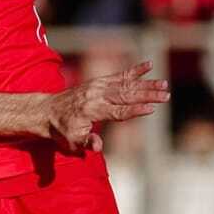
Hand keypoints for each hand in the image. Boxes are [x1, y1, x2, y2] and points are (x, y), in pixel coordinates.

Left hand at [45, 61, 168, 152]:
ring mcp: (98, 86)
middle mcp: (96, 95)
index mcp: (91, 110)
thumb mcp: (70, 142)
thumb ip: (85, 143)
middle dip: (147, 95)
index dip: (135, 110)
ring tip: (164, 84)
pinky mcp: (99, 82)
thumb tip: (98, 147)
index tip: (152, 109)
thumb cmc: (61, 130)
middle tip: (166, 96)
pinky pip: (119, 75)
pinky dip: (134, 71)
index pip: (118, 111)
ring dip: (146, 84)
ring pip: (126, 84)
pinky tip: (149, 66)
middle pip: (126, 95)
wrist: (46, 112)